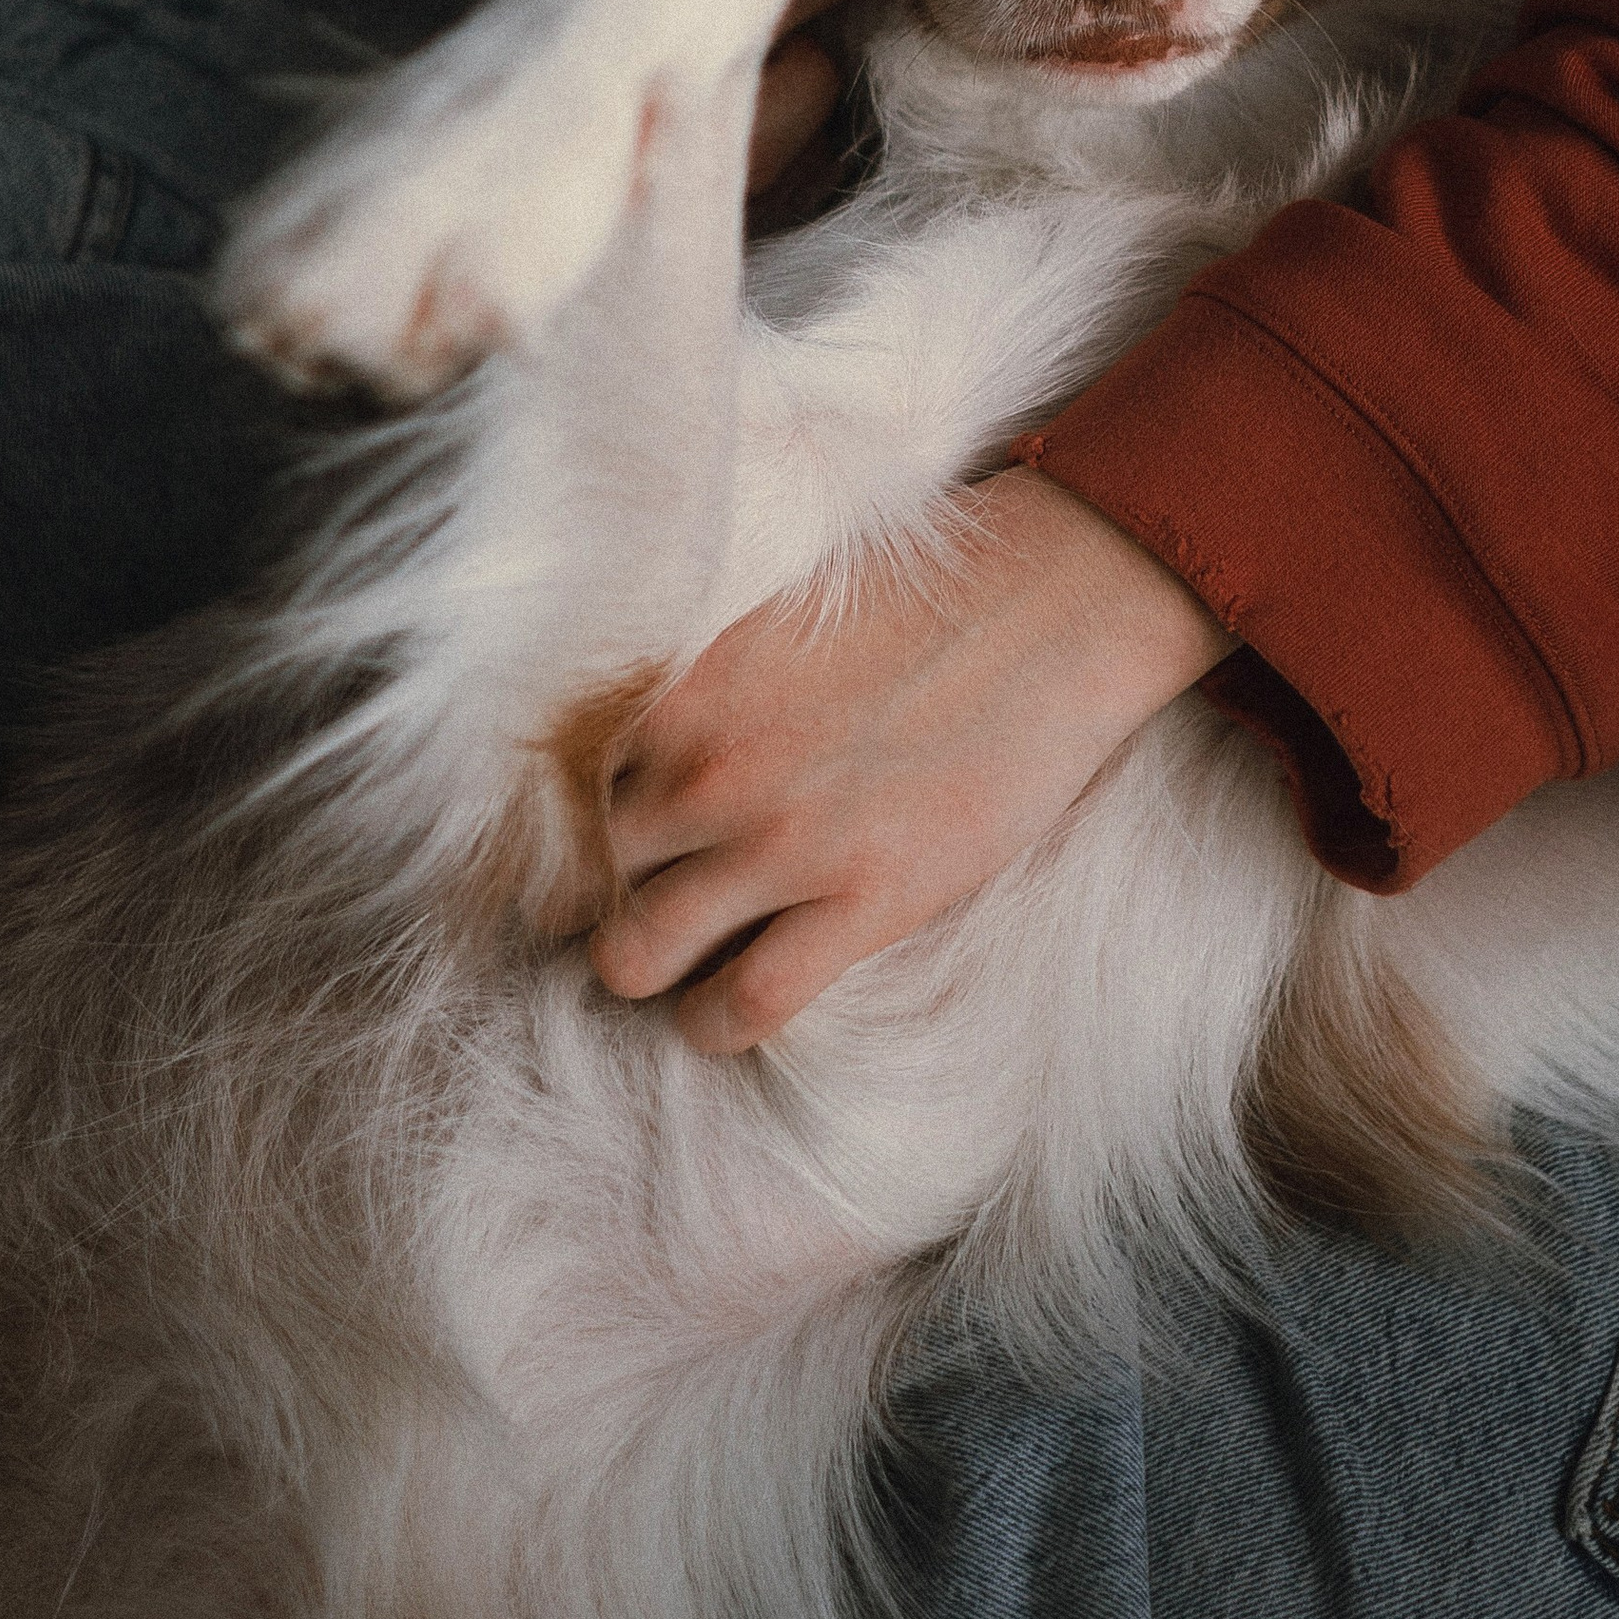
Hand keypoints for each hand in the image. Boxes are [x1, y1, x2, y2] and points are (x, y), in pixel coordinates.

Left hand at [587, 469, 1232, 1050]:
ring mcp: (781, 842)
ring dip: (644, 968)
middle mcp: (708, 769)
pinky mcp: (863, 900)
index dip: (564, 827)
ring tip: (674, 966)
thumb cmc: (928, 594)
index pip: (561, 789)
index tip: (582, 848)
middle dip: (595, 898)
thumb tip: (648, 749)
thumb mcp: (776, 620)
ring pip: (635, 954)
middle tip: (629, 906)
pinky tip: (723, 1013)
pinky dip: (714, 1023)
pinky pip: (742, 1003)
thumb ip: (699, 690)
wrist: (1057, 603)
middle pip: (584, 875)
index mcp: (683, 690)